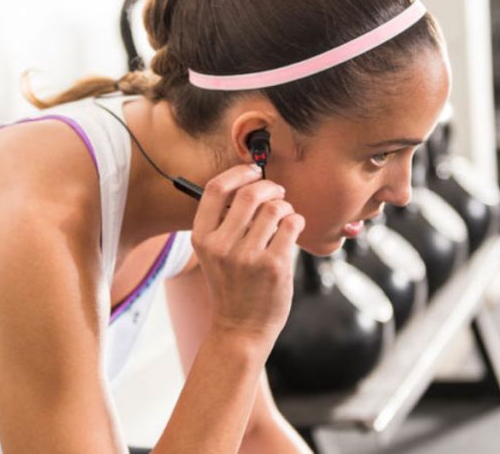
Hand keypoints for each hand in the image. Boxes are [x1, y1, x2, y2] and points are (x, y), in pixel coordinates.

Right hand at [191, 164, 305, 346]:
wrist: (240, 328)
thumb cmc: (231, 285)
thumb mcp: (214, 254)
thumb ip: (225, 222)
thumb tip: (250, 183)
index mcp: (202, 238)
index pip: (215, 189)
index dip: (237, 173)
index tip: (253, 171)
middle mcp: (221, 246)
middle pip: (249, 193)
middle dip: (270, 187)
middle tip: (278, 193)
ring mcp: (248, 257)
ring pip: (275, 208)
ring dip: (285, 207)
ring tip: (285, 218)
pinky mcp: (274, 266)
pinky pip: (292, 224)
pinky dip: (297, 221)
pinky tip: (292, 231)